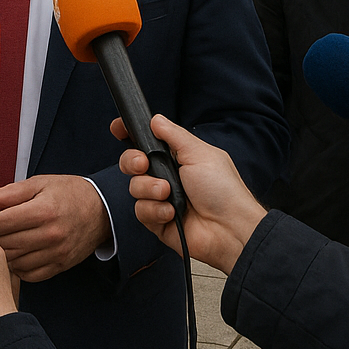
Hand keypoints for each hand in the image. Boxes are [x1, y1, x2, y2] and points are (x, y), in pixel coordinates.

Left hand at [0, 174, 108, 281]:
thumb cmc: (69, 192)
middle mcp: (49, 235)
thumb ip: (9, 193)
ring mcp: (55, 253)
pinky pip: (28, 273)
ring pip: (13, 261)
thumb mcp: (39, 183)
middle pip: (4, 244)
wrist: (102, 210)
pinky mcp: (59, 266)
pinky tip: (12, 254)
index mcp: (42, 211)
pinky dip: (16, 266)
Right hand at [115, 114, 263, 274]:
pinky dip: (155, 210)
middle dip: (132, 161)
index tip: (118, 130)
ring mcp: (161, 199)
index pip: (146, 142)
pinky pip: (141, 211)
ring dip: (149, 189)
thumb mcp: (199, 153)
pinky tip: (172, 213)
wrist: (230, 229)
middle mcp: (166, 177)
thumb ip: (174, 135)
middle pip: (131, 162)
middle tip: (143, 164)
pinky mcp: (158, 221)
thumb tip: (155, 119)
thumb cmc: (223, 190)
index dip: (129, 134)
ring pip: (134, 187)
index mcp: (177, 157)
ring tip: (168, 193)